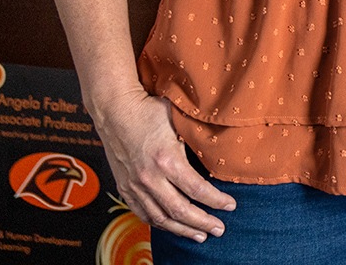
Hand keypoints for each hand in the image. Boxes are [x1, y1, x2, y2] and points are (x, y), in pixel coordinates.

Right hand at [93, 91, 235, 241]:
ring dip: (182, 230)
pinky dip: (159, 223)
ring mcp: (135, 186)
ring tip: (200, 235)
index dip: (217, 201)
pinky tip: (172, 226)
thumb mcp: (179, 119)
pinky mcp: (125, 188)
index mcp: (167, 160)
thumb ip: (196, 137)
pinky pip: (143, 213)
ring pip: (161, 218)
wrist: (114, 111)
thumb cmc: (149, 110)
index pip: (197, 190)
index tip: (231, 206)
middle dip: (203, 222)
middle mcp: (149, 178)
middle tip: (220, 229)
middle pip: (180, 210)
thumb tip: (220, 146)